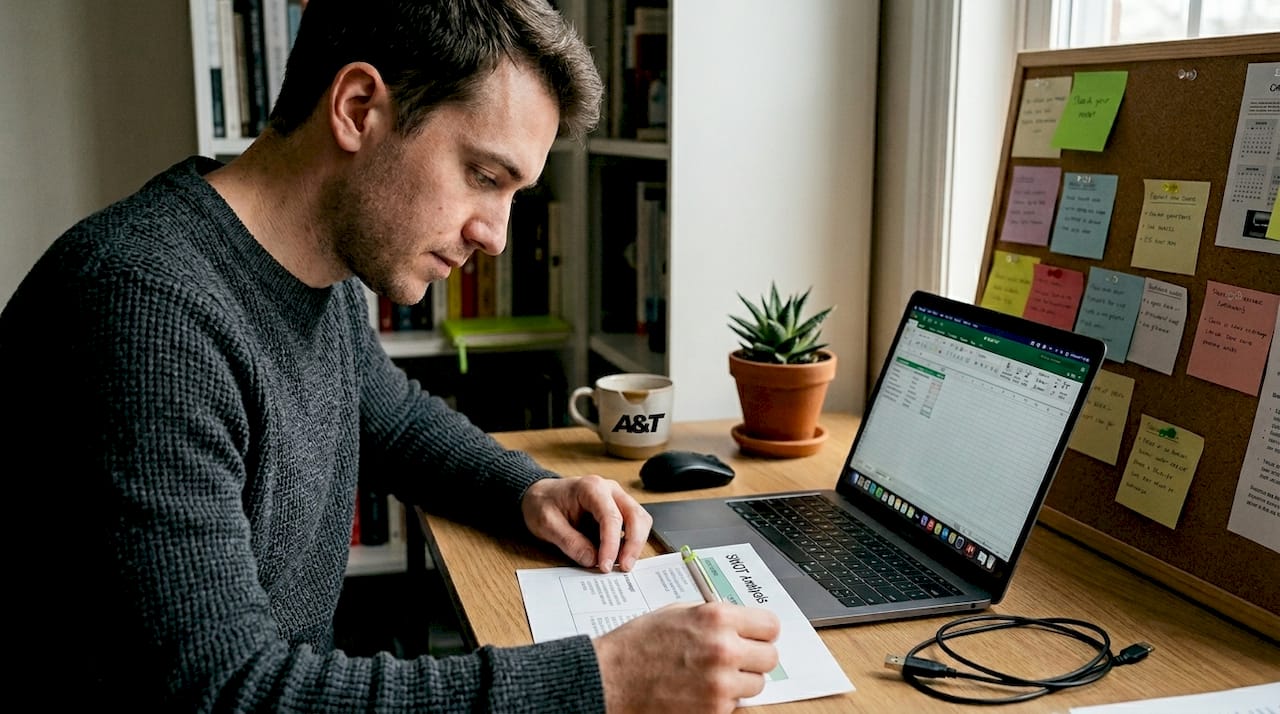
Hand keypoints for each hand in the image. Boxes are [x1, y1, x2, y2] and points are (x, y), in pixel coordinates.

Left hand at [521, 476, 652, 571]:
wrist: (541, 495)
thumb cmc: (543, 503)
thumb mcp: (546, 523)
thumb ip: (569, 541)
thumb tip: (592, 560)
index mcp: (591, 487)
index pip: (611, 516)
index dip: (611, 543)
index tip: (605, 565)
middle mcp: (610, 490)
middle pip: (635, 515)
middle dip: (633, 544)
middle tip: (623, 568)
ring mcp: (617, 498)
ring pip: (640, 520)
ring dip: (635, 544)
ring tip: (622, 565)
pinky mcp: (619, 510)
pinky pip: (634, 525)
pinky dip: (631, 543)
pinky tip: (619, 557)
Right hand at [593, 603, 780, 713]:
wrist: (609, 680)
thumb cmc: (636, 646)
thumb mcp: (676, 613)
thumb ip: (712, 616)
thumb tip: (739, 623)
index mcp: (716, 618)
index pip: (770, 625)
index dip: (762, 632)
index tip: (755, 637)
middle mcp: (723, 649)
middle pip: (770, 657)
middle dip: (754, 658)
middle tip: (735, 659)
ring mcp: (720, 684)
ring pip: (757, 684)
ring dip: (740, 682)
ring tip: (713, 676)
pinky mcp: (714, 711)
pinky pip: (737, 705)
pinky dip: (724, 701)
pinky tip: (702, 691)